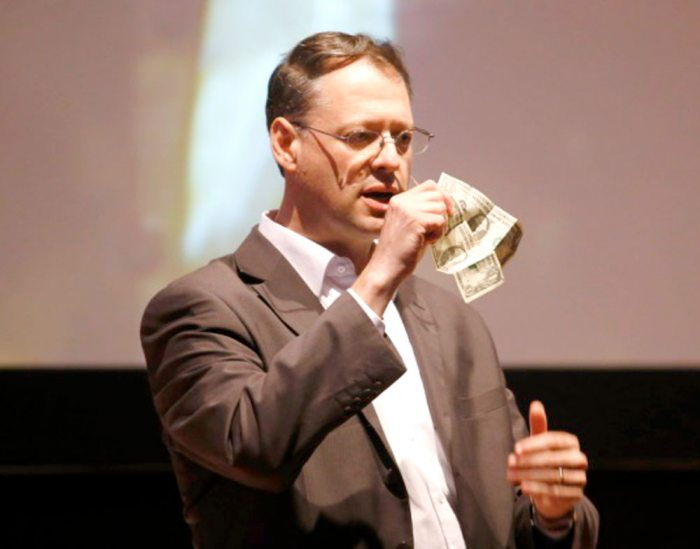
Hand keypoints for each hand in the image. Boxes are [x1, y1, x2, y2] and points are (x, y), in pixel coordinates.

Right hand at [353, 180, 451, 313]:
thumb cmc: (399, 251)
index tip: (446, 211)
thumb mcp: (408, 224)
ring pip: (440, 208)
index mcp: (399, 200)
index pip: (429, 186)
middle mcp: (402, 201)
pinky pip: (440, 221)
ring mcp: (408, 210)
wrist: (386, 267)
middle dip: (443, 211)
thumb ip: (422, 211)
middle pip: (437, 195)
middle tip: (436, 228)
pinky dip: (438, 234)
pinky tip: (426, 242)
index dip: (442, 197)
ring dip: (440, 225)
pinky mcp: (415, 221)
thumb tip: (446, 204)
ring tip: (427, 237)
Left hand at [507, 401, 587, 519]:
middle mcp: (579, 459)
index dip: (533, 445)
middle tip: (510, 463)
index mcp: (571, 442)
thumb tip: (536, 404)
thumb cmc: (546, 460)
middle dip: (528, 461)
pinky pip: (556, 492)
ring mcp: (580, 478)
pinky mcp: (576, 494)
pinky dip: (538, 489)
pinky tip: (524, 487)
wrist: (555, 491)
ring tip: (511, 476)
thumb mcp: (540, 442)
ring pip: (553, 476)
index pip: (552, 440)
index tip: (516, 449)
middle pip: (553, 459)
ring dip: (529, 476)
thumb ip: (538, 424)